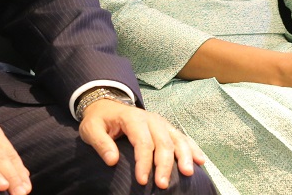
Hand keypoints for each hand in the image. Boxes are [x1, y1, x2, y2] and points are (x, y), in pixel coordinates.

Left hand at [79, 100, 204, 189]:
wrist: (106, 105)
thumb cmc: (99, 120)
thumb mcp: (91, 129)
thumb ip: (100, 143)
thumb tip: (112, 160)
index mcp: (133, 118)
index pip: (142, 141)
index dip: (143, 162)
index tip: (142, 181)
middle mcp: (151, 119)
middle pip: (162, 142)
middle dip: (164, 164)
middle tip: (163, 185)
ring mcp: (161, 123)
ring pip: (177, 139)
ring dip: (184, 156)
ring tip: (188, 173)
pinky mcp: (166, 128)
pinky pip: (182, 138)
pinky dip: (192, 148)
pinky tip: (200, 160)